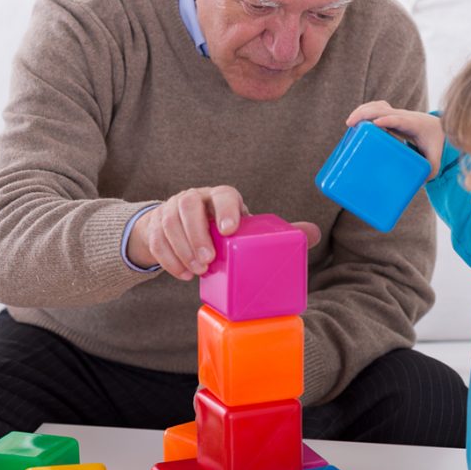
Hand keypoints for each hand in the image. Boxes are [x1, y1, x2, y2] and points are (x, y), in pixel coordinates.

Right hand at [127, 186, 321, 280]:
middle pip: (189, 208)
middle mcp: (194, 198)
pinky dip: (169, 260)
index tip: (229, 231)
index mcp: (220, 196)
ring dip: (182, 249)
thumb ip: (276, 231)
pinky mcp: (155, 227)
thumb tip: (315, 234)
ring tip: (197, 271)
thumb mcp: (245, 226)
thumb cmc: (222, 227)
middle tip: (208, 261)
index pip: (223, 194)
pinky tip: (183, 275)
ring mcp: (171, 210)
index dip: (226, 209)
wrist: (181, 225)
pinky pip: (157, 240)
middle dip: (197, 235)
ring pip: (169, 223)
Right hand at [346, 101, 444, 179]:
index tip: (377, 123)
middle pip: (383, 109)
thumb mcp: (434, 160)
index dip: (389, 119)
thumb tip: (419, 184)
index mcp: (414, 125)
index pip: (400, 119)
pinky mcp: (391, 116)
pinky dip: (365, 111)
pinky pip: (376, 108)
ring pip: (378, 106)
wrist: (436, 128)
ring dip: (363, 110)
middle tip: (350, 124)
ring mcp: (396, 114)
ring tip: (350, 122)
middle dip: (366, 113)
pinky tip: (356, 120)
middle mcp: (404, 116)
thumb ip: (429, 171)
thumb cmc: (434, 143)